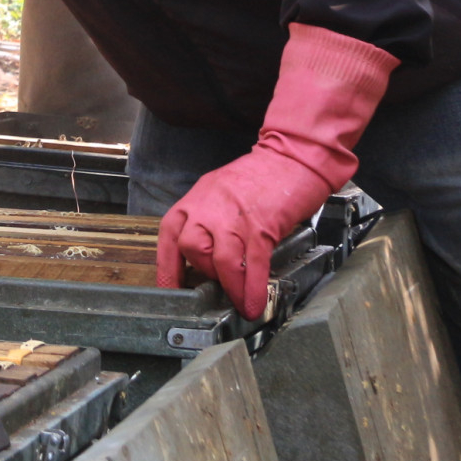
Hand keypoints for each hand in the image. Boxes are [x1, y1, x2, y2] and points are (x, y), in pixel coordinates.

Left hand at [156, 147, 327, 317]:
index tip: (172, 290)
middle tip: (222, 281)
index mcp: (196, 199)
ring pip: (220, 260)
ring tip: (239, 301)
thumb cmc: (259, 178)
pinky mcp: (261, 226)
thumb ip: (209, 220)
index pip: (169, 235)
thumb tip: (208, 258)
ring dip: (230, 287)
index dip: (168, 267)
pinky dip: (251, 288)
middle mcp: (209, 207)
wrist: (292, 158)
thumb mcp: (220, 193)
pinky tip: (254, 303)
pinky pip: (251, 264)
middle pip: (191, 248)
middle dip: (205, 272)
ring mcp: (234, 216)